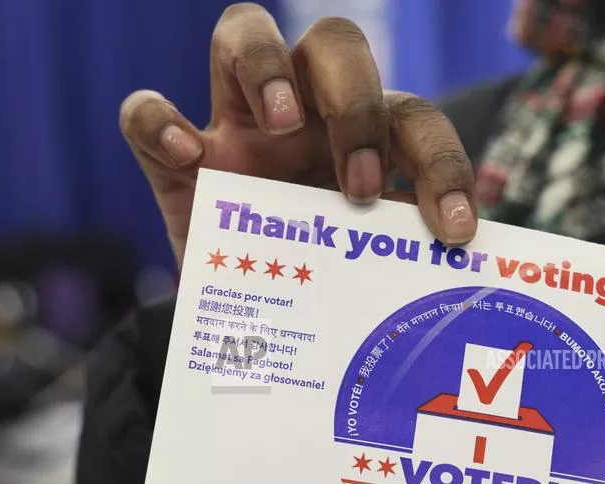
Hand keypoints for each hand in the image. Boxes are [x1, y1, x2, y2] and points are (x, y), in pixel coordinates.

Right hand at [120, 3, 477, 267]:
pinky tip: (190, 156)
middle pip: (334, 44)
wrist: (254, 333)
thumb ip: (402, 259)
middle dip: (356, 104)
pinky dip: (159, 122)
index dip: (444, 164)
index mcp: (366, 141)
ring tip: (283, 124)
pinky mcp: (173, 163)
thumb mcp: (367, 275)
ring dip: (267, 68)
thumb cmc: (323, 292)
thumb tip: (459, 279)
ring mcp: (234, 129)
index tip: (455, 231)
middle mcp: (305, 117)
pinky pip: (145, 114)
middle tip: (361, 188)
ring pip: (243, 30)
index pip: (413, 117)